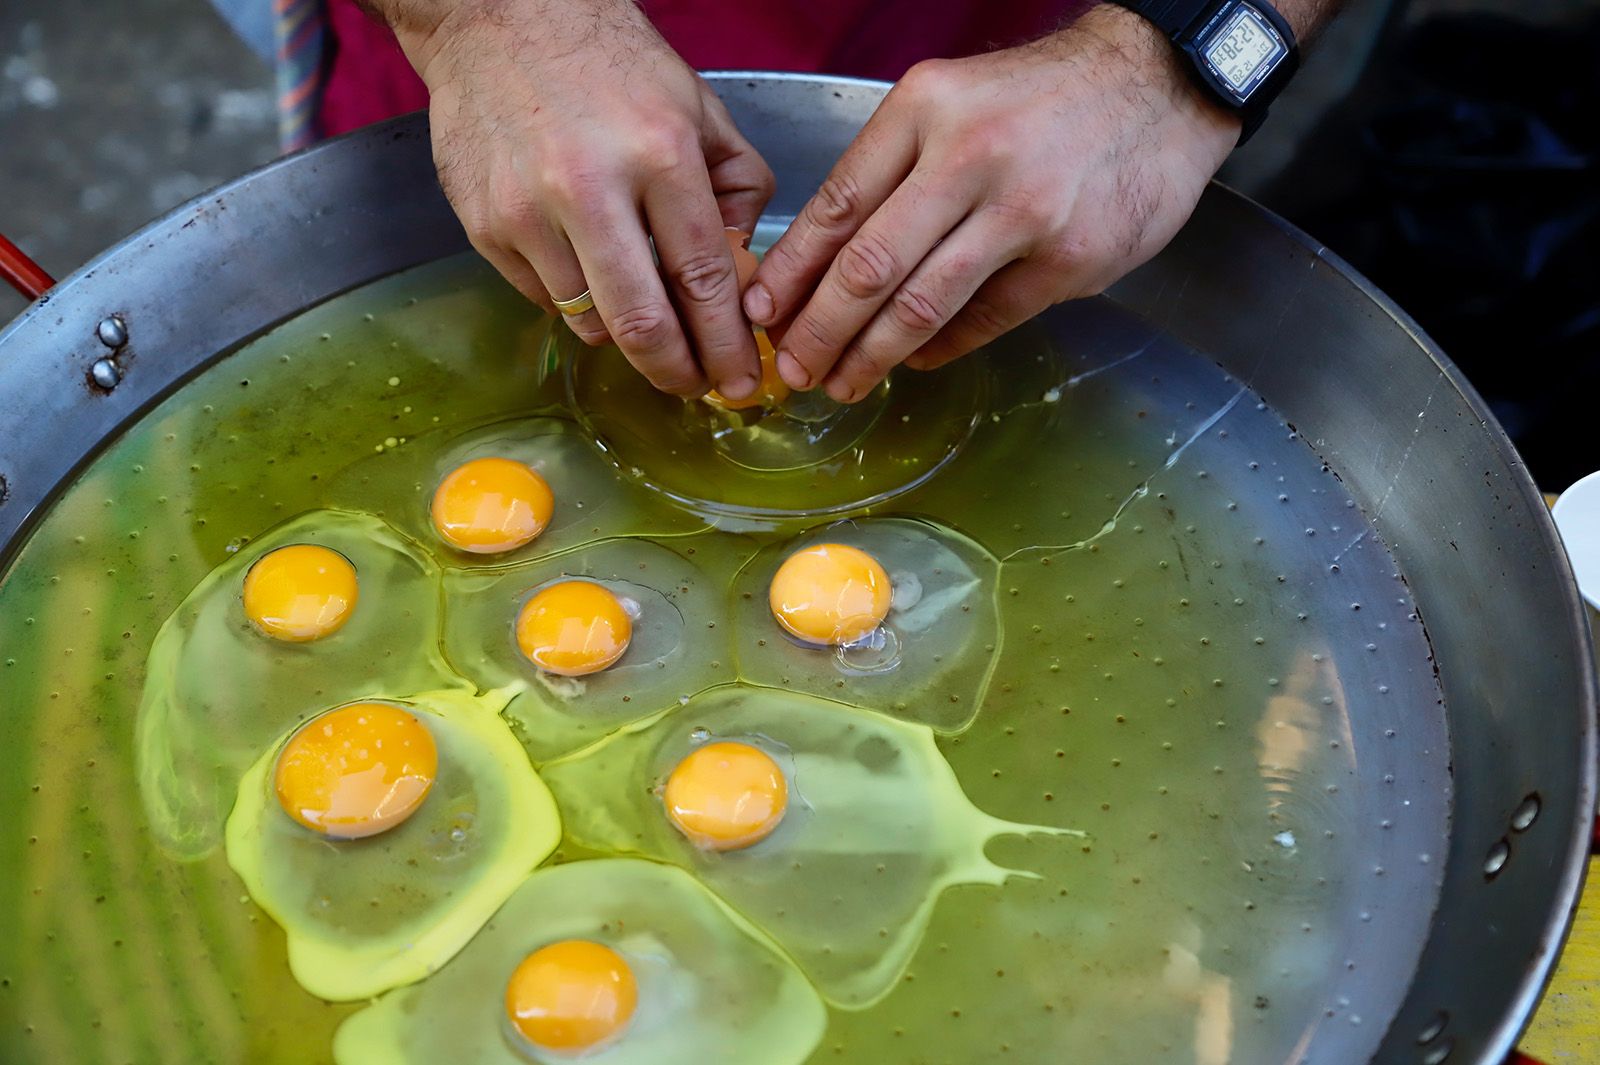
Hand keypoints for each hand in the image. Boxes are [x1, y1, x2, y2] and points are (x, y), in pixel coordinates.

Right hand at [391, 0, 774, 398]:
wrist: (497, 18)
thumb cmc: (609, 62)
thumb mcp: (698, 107)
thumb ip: (736, 186)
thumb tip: (744, 268)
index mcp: (659, 153)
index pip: (703, 278)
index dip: (726, 343)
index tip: (740, 377)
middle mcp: (590, 187)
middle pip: (642, 324)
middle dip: (678, 372)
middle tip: (697, 387)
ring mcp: (528, 212)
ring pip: (589, 321)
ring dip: (625, 337)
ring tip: (647, 323)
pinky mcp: (485, 226)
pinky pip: (544, 298)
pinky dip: (576, 302)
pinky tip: (591, 272)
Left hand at [744, 5, 1241, 402]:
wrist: (1158, 86)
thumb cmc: (1041, 100)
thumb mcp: (952, 103)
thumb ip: (891, 172)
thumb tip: (821, 266)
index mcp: (926, 109)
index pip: (837, 204)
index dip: (791, 271)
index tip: (761, 312)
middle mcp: (970, 156)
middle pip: (868, 265)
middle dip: (818, 331)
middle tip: (791, 370)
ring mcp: (1023, 213)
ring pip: (921, 304)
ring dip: (870, 356)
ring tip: (841, 383)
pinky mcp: (1068, 260)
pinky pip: (985, 320)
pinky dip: (939, 349)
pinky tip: (914, 363)